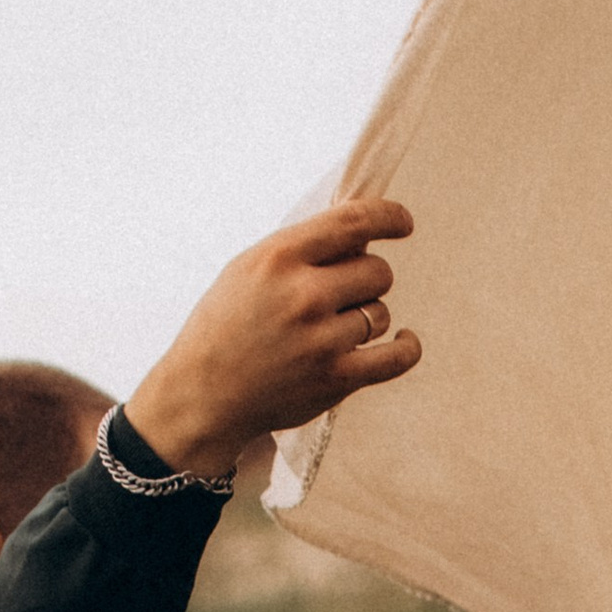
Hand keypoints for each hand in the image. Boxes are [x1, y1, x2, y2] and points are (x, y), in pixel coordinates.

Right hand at [127, 203, 423, 483]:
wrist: (204, 393)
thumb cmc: (227, 325)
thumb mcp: (249, 269)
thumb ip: (300, 251)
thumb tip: (360, 237)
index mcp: (279, 257)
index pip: (352, 222)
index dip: (388, 217)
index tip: (404, 223)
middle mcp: (303, 295)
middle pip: (377, 270)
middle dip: (368, 278)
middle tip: (344, 294)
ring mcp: (322, 340)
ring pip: (381, 313)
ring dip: (368, 318)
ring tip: (333, 330)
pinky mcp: (336, 379)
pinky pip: (397, 357)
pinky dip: (407, 347)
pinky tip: (404, 340)